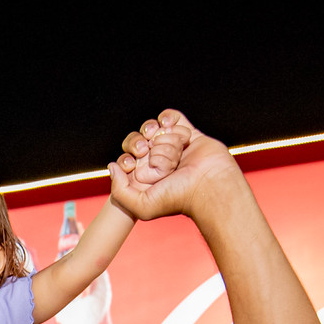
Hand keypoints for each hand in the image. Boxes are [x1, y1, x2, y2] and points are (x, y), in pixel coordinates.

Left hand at [105, 110, 243, 222]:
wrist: (210, 185)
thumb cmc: (178, 198)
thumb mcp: (142, 207)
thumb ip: (119, 191)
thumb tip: (113, 166)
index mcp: (145, 176)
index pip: (125, 158)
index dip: (127, 158)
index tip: (133, 165)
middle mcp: (157, 160)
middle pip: (137, 140)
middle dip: (142, 145)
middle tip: (150, 153)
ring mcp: (172, 146)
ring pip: (154, 129)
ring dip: (162, 138)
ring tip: (173, 149)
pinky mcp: (188, 133)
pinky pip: (170, 117)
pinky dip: (168, 119)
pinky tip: (170, 127)